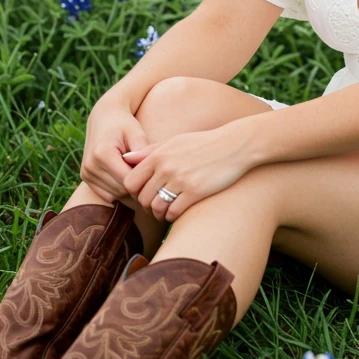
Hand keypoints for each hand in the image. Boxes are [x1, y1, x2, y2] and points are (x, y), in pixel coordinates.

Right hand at [81, 92, 149, 202]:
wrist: (104, 116)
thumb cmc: (124, 124)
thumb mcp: (137, 134)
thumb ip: (143, 154)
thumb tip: (150, 176)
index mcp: (103, 154)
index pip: (128, 181)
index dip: (145, 181)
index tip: (156, 176)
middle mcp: (90, 166)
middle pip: (122, 190)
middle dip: (137, 185)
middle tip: (149, 176)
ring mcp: (86, 173)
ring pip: (115, 195)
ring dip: (128, 189)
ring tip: (139, 174)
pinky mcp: (85, 177)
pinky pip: (107, 194)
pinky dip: (119, 190)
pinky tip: (127, 176)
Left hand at [121, 120, 257, 220]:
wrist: (234, 145)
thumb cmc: (202, 143)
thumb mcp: (173, 141)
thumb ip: (148, 151)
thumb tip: (125, 159)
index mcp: (158, 155)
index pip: (130, 181)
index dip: (134, 191)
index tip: (143, 192)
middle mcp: (166, 168)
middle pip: (142, 197)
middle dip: (145, 205)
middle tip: (154, 204)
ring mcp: (181, 180)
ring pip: (156, 207)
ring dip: (158, 213)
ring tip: (164, 211)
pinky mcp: (195, 192)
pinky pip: (173, 212)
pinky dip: (171, 216)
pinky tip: (176, 212)